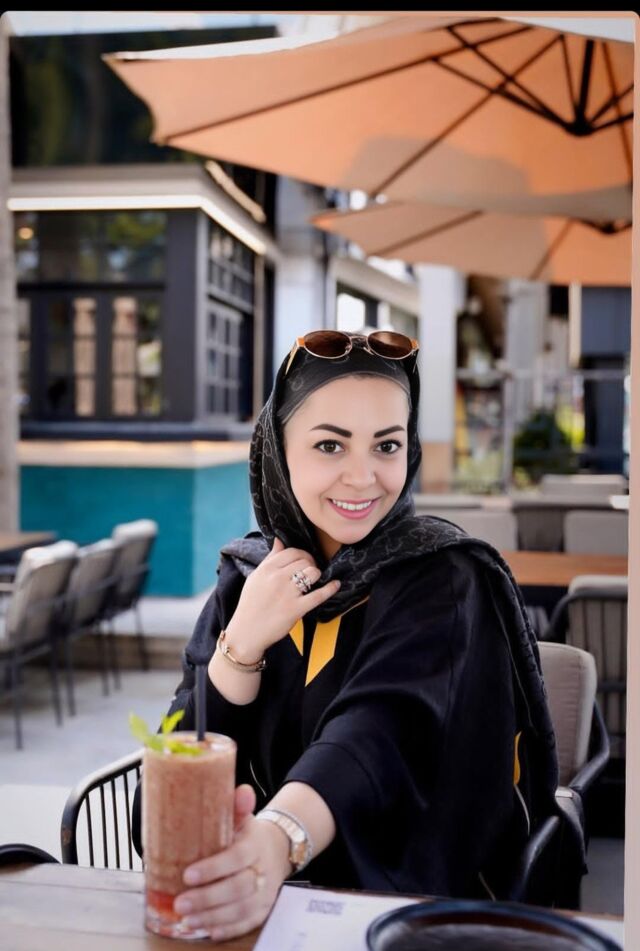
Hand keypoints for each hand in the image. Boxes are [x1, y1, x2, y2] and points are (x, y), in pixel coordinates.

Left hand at [174, 783, 290, 942]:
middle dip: (208, 898)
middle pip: (238, 888)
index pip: (236, 857)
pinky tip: (209, 932)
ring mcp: (265, 892)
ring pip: (241, 909)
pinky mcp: (264, 909)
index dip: (213, 868)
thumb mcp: (243, 818)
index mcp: (254, 844)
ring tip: (188, 920)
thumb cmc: (248, 835)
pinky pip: (248, 923)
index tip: (188, 875)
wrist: (277, 849)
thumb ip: (238, 807)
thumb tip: (242, 791)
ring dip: (213, 917)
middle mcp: (262, 870)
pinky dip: (229, 930)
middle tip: (181, 903)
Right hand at [224, 537, 339, 657]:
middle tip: (311, 571)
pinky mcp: (296, 609)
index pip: (292, 551)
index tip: (304, 561)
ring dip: (317, 574)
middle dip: (311, 563)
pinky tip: (336, 584)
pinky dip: (330, 589)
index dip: (302, 554)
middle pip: (304, 560)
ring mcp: (287, 593)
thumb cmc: (251, 604)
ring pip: (312, 573)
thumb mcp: (255, 577)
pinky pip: (318, 595)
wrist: (247, 632)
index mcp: (266, 569)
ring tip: (316, 579)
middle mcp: (277, 578)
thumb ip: (269, 558)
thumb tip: (279, 540)